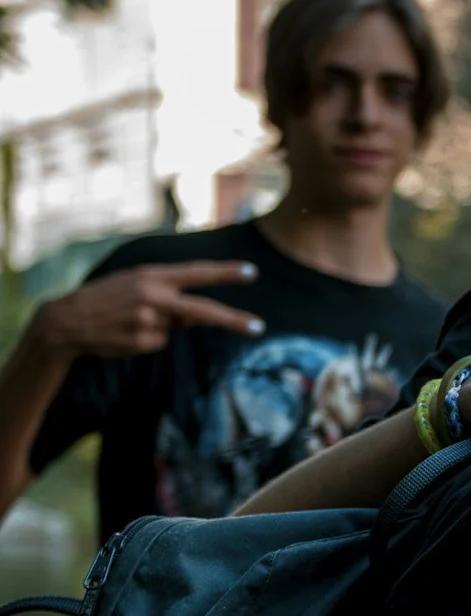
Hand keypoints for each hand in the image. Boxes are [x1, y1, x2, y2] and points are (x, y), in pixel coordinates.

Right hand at [30, 260, 261, 358]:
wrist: (65, 321)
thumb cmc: (104, 298)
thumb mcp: (134, 283)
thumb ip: (166, 293)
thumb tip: (195, 319)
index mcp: (151, 276)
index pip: (196, 273)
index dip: (225, 273)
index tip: (251, 272)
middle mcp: (152, 297)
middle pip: (202, 311)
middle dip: (233, 320)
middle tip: (259, 327)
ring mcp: (147, 321)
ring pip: (172, 329)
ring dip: (158, 328)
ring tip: (128, 321)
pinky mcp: (141, 342)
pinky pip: (158, 343)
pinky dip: (146, 341)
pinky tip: (123, 334)